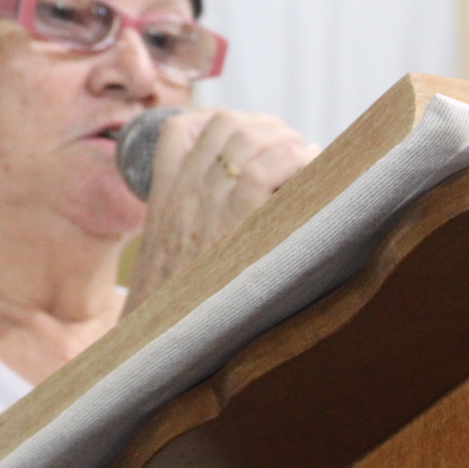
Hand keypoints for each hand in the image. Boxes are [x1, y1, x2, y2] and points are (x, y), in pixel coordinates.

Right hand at [126, 109, 318, 310]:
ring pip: (246, 136)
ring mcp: (204, 206)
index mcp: (163, 198)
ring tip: (308, 158)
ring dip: (285, 139)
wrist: (154, 345)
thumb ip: (190, 229)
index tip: (253, 137)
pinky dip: (296, 159)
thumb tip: (239, 216)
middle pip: (224, 123)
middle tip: (293, 149)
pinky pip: (266, 169)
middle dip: (267, 127)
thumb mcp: (167, 259)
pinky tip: (314, 170)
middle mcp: (181, 194)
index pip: (178, 129)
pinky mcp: (232, 224)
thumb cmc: (171, 312)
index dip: (222, 122)